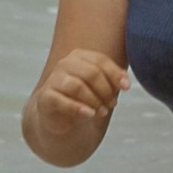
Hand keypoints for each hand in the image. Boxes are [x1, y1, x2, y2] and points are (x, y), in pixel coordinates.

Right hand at [26, 47, 128, 162]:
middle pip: (91, 73)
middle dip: (106, 90)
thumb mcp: (101, 87)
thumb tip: (125, 82)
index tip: (126, 87)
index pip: (100, 61)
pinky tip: (89, 114)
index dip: (115, 74)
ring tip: (102, 112)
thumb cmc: (83, 98)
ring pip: (78, 86)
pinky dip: (78, 108)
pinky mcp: (45, 97)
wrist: (59, 117)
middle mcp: (64, 64)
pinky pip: (62, 101)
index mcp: (79, 56)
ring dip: (94, 101)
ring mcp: (53, 80)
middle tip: (112, 104)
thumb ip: (113, 81)